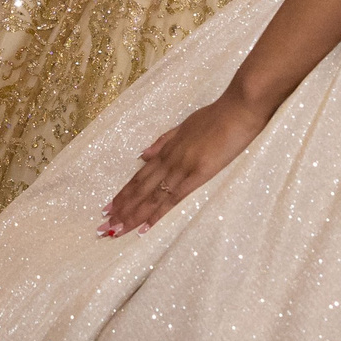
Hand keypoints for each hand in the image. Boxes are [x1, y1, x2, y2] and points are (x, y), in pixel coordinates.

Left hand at [100, 92, 265, 236]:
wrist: (237, 109)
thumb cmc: (217, 116)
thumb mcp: (185, 126)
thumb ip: (164, 141)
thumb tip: (142, 155)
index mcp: (166, 150)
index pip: (139, 177)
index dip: (123, 193)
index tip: (109, 207)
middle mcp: (169, 161)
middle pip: (139, 189)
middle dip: (120, 210)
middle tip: (103, 228)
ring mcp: (181, 168)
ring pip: (150, 197)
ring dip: (132, 215)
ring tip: (115, 230)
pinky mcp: (197, 175)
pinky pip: (172, 199)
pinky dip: (157, 214)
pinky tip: (145, 227)